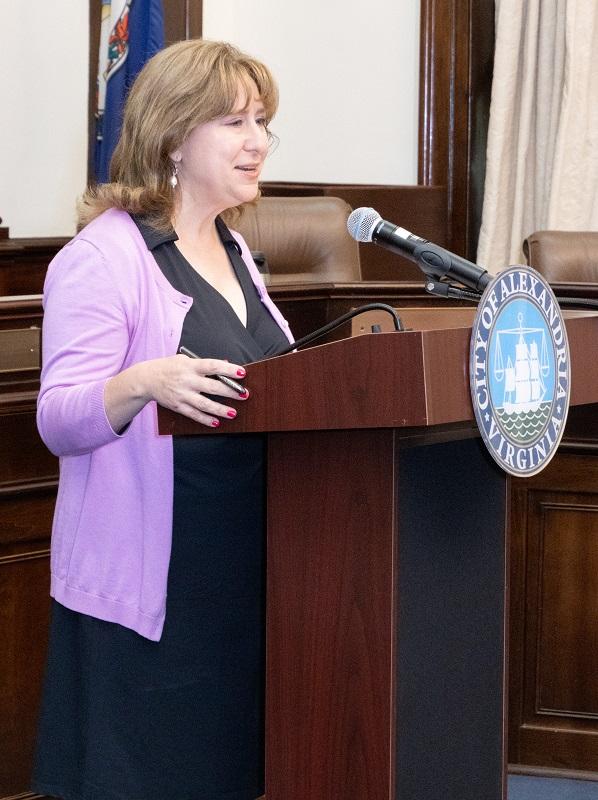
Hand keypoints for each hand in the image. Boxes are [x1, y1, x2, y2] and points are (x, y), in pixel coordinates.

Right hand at [105, 355, 248, 431]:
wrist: (146, 379)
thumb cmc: (169, 367)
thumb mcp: (185, 360)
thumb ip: (204, 364)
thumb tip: (225, 365)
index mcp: (190, 366)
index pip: (212, 366)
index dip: (228, 369)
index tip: (242, 372)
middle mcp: (186, 380)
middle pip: (212, 387)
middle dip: (230, 392)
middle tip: (244, 395)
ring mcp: (182, 394)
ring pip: (204, 404)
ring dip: (220, 410)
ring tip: (233, 413)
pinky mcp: (177, 406)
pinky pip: (193, 414)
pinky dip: (205, 419)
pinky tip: (216, 422)